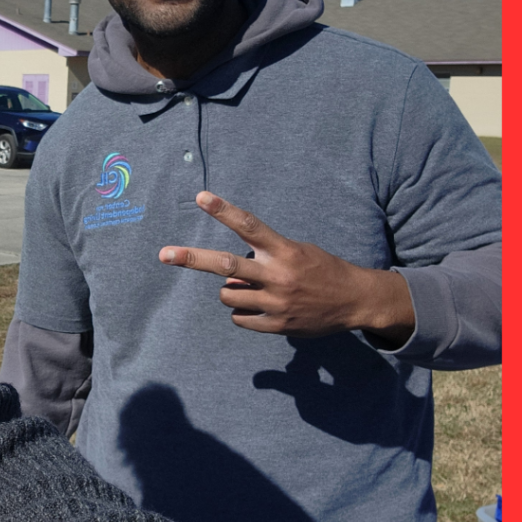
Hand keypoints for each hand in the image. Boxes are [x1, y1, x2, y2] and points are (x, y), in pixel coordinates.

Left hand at [158, 191, 414, 343]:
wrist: (356, 300)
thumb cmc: (320, 270)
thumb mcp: (296, 252)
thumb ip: (262, 260)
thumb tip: (228, 280)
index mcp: (283, 250)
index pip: (249, 225)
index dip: (223, 210)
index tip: (200, 196)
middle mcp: (277, 274)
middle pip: (225, 265)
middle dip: (192, 259)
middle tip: (164, 254)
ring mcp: (276, 302)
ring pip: (227, 295)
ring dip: (230, 291)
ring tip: (251, 289)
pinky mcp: (278, 325)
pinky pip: (240, 319)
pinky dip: (243, 313)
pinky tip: (261, 308)